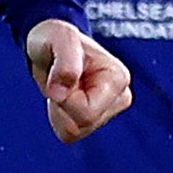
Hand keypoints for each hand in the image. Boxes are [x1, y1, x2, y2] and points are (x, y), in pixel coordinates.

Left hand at [24, 21, 132, 141]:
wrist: (52, 44)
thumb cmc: (56, 38)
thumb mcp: (58, 39)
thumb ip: (65, 62)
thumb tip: (61, 93)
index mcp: (118, 78)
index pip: (87, 112)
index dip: (64, 98)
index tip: (59, 76)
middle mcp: (121, 97)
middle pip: (83, 124)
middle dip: (62, 105)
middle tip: (59, 80)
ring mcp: (110, 110)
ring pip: (75, 131)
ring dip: (59, 110)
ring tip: (62, 85)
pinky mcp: (97, 120)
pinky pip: (69, 134)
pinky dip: (59, 117)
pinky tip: (63, 96)